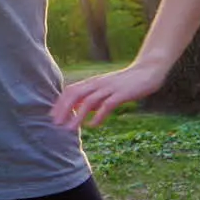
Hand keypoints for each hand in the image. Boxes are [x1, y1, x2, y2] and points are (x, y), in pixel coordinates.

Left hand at [51, 64, 167, 129]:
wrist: (148, 71)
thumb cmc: (125, 82)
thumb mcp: (105, 88)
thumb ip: (92, 97)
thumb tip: (77, 109)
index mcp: (92, 82)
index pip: (70, 90)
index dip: (60, 103)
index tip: (52, 115)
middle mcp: (98, 83)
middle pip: (75, 94)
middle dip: (63, 109)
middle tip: (56, 123)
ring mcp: (109, 88)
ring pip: (88, 101)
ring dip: (78, 115)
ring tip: (70, 128)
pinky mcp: (122, 94)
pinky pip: (107, 105)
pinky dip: (98, 115)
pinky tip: (93, 125)